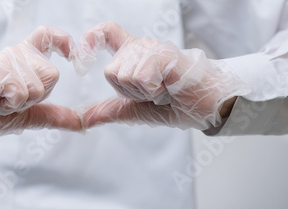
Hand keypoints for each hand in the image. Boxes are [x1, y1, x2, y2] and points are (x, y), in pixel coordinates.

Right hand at [0, 26, 79, 169]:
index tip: (73, 56)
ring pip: (38, 87)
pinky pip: (20, 92)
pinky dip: (10, 105)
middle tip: (12, 100)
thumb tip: (83, 123)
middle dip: (37, 97)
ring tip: (0, 101)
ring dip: (21, 104)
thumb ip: (56, 116)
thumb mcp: (29, 116)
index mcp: (24, 60)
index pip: (46, 37)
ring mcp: (5, 61)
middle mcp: (16, 55)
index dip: (63, 41)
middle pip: (52, 74)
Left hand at [77, 22, 248, 129]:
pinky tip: (168, 86)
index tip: (81, 59)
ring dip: (143, 92)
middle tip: (154, 92)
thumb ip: (107, 111)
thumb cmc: (175, 104)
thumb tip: (81, 121)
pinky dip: (153, 89)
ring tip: (163, 89)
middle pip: (110, 70)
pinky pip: (140, 75)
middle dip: (128, 92)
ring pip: (123, 74)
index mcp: (133, 56)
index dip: (91, 39)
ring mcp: (153, 48)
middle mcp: (141, 47)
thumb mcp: (134, 110)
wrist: (206, 107)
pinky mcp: (165, 54)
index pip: (107, 33)